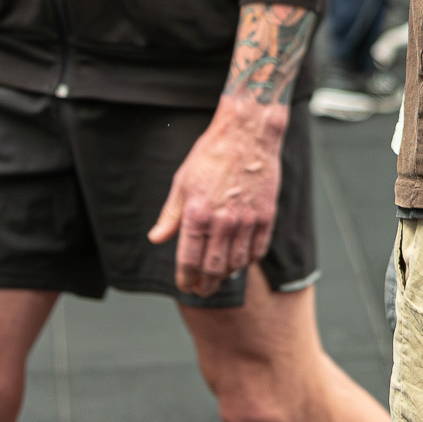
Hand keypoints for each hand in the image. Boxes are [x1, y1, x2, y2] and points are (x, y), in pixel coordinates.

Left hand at [148, 95, 286, 296]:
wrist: (248, 132)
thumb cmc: (213, 153)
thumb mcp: (182, 181)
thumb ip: (170, 215)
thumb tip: (156, 238)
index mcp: (197, 214)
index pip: (188, 261)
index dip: (186, 279)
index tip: (186, 285)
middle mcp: (222, 221)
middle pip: (213, 269)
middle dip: (206, 285)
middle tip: (204, 289)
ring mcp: (246, 219)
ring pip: (236, 264)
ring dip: (227, 275)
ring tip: (221, 275)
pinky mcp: (266, 215)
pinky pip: (258, 250)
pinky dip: (249, 259)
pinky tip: (242, 258)